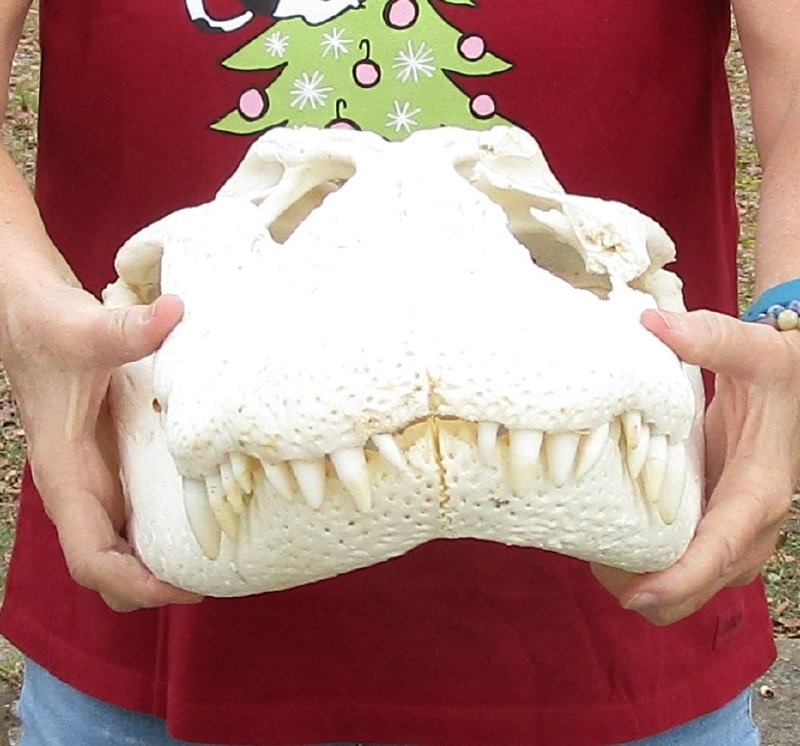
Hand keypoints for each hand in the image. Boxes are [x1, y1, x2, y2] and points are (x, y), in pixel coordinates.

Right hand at [1, 279, 202, 611]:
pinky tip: (203, 520)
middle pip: (109, 568)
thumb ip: (126, 329)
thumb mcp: (86, 330)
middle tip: (216, 579)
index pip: (91, 559)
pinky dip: (162, 531)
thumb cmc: (47, 327)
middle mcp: (79, 488)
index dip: (134, 584)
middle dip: (152, 586)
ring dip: (159, 563)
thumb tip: (175, 312)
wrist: (29, 314)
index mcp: (66, 475)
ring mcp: (95, 479)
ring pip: (121, 546)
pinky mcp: (110, 463)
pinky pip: (134, 515)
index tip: (186, 587)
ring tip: (219, 561)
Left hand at [592, 308, 799, 624]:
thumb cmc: (779, 370)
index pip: (721, 550)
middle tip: (597, 565)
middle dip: (654, 590)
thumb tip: (652, 324)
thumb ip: (708, 338)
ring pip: (697, 584)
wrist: (795, 383)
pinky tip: (618, 541)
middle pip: (703, 585)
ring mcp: (737, 528)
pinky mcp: (720, 521)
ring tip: (598, 557)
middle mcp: (752, 523)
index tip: (633, 594)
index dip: (678, 580)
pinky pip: (690, 562)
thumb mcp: (752, 350)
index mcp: (760, 491)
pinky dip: (656, 566)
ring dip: (652, 583)